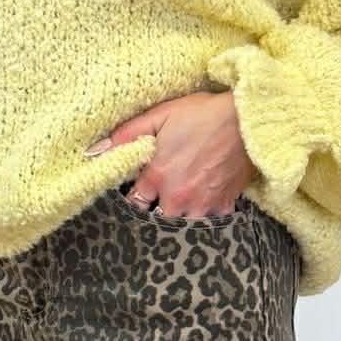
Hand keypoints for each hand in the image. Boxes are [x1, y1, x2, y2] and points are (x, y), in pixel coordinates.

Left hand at [88, 91, 257, 218]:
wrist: (247, 119)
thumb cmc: (202, 114)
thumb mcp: (160, 115)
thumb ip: (125, 135)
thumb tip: (93, 152)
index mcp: (157, 176)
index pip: (133, 202)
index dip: (133, 200)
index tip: (136, 195)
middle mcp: (177, 196)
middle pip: (156, 220)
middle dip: (154, 214)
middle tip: (156, 204)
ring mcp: (202, 204)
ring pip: (181, 225)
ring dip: (177, 218)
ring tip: (178, 206)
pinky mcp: (224, 204)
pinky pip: (209, 222)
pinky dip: (204, 216)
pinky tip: (201, 204)